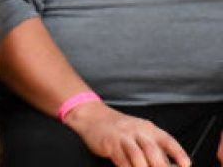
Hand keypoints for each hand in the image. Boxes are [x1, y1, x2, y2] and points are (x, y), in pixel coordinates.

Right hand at [67, 101, 191, 166]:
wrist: (92, 116)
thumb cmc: (120, 129)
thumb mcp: (139, 133)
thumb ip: (153, 148)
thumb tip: (168, 166)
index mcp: (149, 128)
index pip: (167, 140)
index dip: (178, 153)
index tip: (186, 164)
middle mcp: (137, 131)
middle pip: (152, 150)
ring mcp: (122, 137)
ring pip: (137, 156)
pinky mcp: (109, 143)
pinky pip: (121, 160)